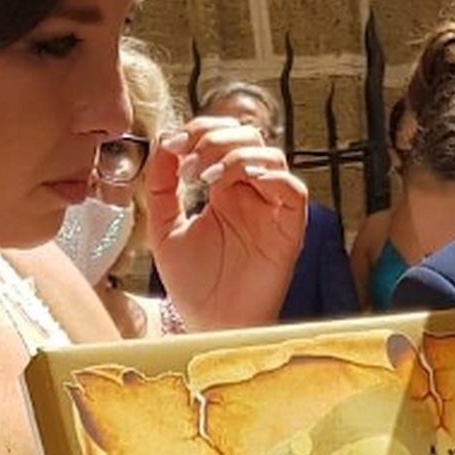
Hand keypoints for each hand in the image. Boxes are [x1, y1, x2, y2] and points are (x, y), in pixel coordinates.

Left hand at [145, 116, 307, 330]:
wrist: (208, 323)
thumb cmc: (193, 284)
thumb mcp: (164, 227)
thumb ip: (161, 185)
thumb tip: (164, 143)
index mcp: (224, 189)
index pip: (223, 138)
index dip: (201, 130)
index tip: (173, 145)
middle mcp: (251, 193)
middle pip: (249, 138)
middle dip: (217, 138)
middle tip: (191, 159)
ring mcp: (271, 210)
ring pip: (271, 156)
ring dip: (237, 155)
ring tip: (207, 174)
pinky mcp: (289, 229)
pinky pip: (293, 190)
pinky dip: (271, 176)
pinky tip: (242, 181)